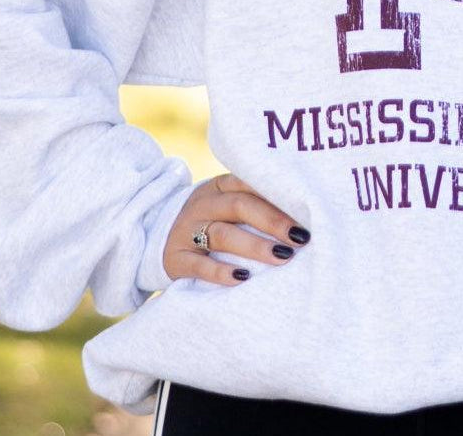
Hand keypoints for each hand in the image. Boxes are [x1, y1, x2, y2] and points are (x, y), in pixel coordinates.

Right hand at [162, 171, 310, 285]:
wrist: (156, 237)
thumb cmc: (213, 222)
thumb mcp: (227, 205)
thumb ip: (256, 205)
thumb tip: (306, 216)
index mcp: (219, 186)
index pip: (249, 183)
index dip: (277, 194)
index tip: (306, 209)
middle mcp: (203, 205)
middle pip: (239, 206)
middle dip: (273, 221)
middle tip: (301, 237)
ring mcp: (187, 231)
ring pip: (222, 234)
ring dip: (254, 246)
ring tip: (282, 257)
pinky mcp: (176, 259)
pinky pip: (199, 265)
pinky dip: (221, 272)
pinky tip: (243, 278)